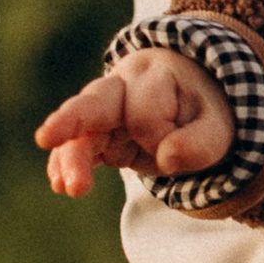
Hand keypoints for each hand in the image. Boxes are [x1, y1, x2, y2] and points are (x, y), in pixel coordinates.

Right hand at [36, 53, 233, 197]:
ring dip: (70, 157)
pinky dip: (66, 163)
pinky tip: (59, 182)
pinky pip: (76, 145)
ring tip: (65, 187)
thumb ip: (200, 143)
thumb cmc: (203, 111)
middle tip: (46, 138)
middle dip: (72, 120)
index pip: (147, 113)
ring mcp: (105, 110)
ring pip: (81, 129)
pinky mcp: (97, 132)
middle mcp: (122, 86)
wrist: (191, 98)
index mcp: (155, 75)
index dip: (162, 136)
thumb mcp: (218, 126)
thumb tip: (167, 159)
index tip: (181, 141)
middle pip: (95, 101)